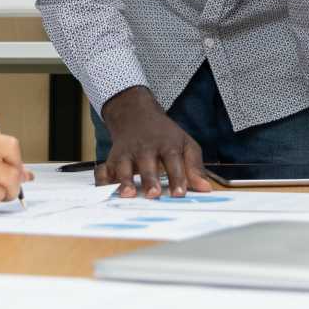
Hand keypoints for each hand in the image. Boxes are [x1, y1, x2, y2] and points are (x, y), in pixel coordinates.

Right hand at [95, 87, 210, 197]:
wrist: (136, 113)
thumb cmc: (164, 135)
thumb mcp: (185, 144)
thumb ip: (195, 167)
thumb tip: (206, 189)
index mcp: (166, 144)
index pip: (173, 161)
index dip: (177, 178)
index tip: (179, 194)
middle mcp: (145, 148)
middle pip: (147, 164)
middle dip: (150, 179)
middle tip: (153, 194)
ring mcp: (126, 152)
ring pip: (123, 166)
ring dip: (124, 180)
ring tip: (127, 194)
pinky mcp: (112, 158)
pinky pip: (104, 169)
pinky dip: (102, 180)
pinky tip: (104, 190)